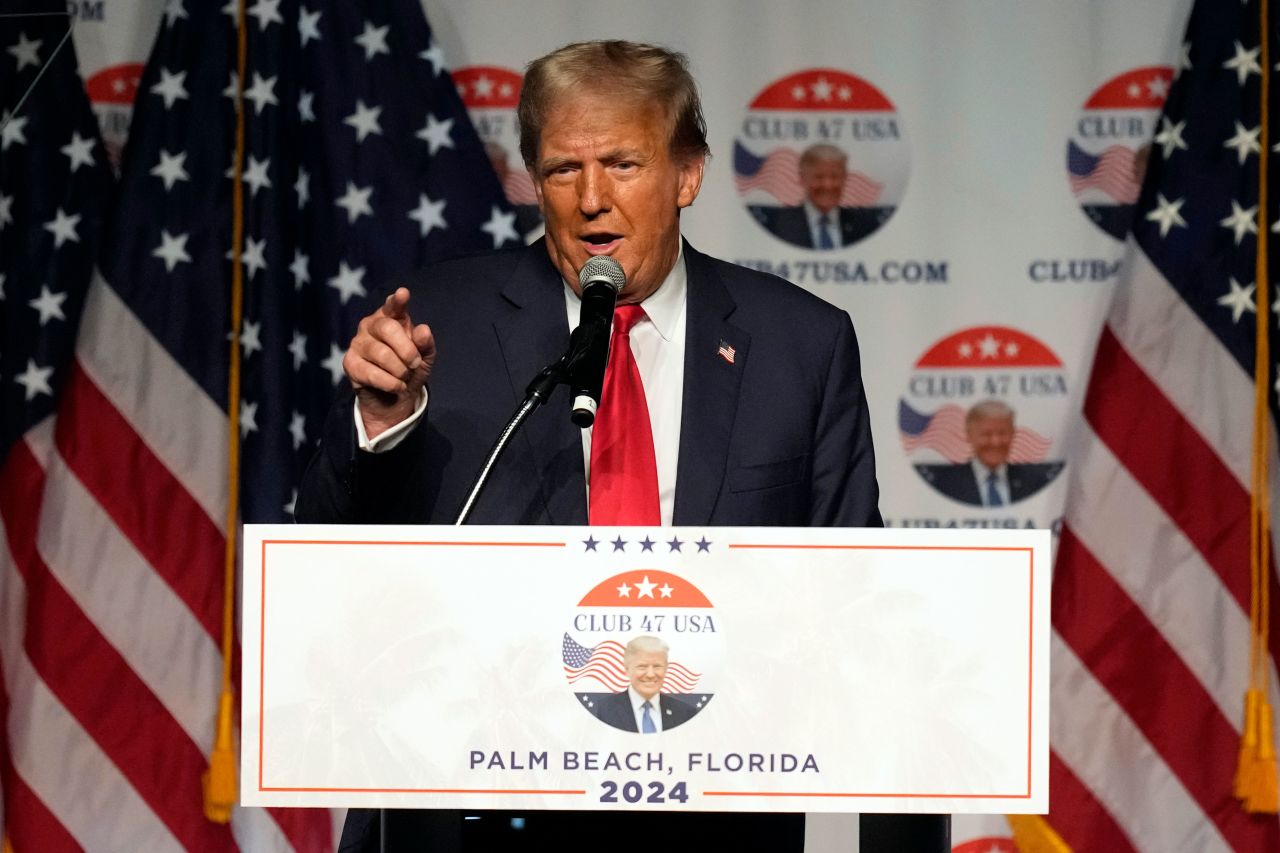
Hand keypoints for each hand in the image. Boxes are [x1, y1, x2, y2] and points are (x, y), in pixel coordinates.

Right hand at [343, 287, 435, 438]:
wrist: (395, 398)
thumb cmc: (410, 369)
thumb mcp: (425, 357)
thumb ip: (426, 343)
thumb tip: (423, 330)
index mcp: (391, 318)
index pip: (393, 306)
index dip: (397, 301)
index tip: (403, 294)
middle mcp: (371, 325)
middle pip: (388, 328)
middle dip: (407, 350)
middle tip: (415, 364)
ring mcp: (358, 343)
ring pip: (382, 354)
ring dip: (400, 371)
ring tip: (404, 377)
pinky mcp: (350, 363)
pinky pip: (372, 373)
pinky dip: (390, 383)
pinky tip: (396, 386)